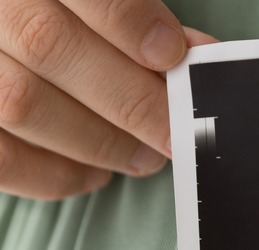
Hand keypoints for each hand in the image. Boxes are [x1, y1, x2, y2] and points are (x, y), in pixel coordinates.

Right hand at [0, 0, 215, 199]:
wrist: (12, 30)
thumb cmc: (64, 22)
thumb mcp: (92, 2)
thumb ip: (134, 18)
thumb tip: (191, 53)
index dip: (128, 21)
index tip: (172, 55)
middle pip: (50, 46)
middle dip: (131, 98)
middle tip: (175, 131)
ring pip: (21, 104)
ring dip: (100, 141)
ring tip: (144, 157)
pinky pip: (0, 158)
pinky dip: (54, 175)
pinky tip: (96, 174)